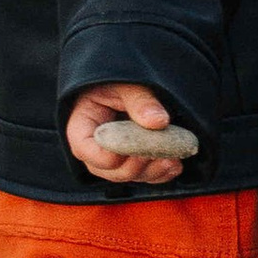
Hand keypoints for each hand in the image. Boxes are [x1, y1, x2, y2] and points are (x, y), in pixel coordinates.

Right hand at [64, 82, 187, 187]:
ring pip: (131, 176)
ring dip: (152, 171)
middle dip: (135, 165)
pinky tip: (175, 163)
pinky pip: (146, 176)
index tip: (133, 147)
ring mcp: (115, 158)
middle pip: (109, 171)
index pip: (85, 150)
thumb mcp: (126, 84)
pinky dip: (162, 173)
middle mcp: (95, 148)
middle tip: (157, 151)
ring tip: (173, 156)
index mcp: (82, 126)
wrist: (129, 85)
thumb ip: (140, 101)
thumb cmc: (120, 81)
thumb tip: (158, 122)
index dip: (107, 155)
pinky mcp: (135, 162)